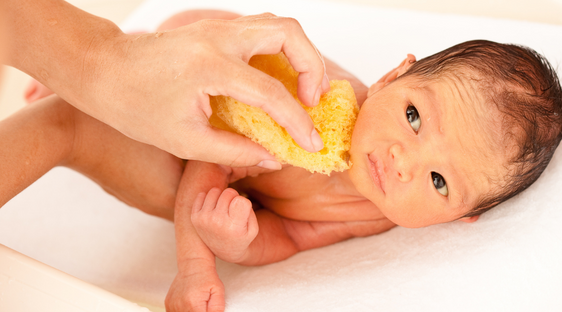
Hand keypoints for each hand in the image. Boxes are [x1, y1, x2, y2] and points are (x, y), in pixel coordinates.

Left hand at [83, 13, 328, 167]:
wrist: (101, 70)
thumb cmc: (134, 106)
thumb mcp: (184, 140)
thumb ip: (235, 151)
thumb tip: (273, 159)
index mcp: (210, 66)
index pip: (271, 92)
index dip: (297, 122)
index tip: (311, 143)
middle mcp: (218, 37)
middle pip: (289, 33)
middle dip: (313, 67)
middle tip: (313, 101)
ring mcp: (217, 27)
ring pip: (278, 24)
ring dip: (300, 53)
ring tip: (303, 89)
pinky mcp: (215, 28)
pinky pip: (261, 29)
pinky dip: (281, 50)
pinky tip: (277, 77)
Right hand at [165, 258, 225, 311]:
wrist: (193, 264)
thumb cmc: (207, 277)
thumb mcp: (218, 292)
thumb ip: (217, 309)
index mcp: (193, 304)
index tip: (207, 308)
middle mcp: (180, 306)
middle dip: (198, 311)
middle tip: (203, 304)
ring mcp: (172, 305)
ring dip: (190, 311)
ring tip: (196, 302)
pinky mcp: (168, 303)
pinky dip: (183, 310)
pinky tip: (189, 302)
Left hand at [191, 188, 258, 262]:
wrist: (224, 251)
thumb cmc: (241, 236)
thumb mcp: (252, 228)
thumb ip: (248, 210)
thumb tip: (232, 194)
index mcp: (234, 227)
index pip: (240, 200)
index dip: (243, 202)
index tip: (242, 211)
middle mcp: (217, 222)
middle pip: (228, 192)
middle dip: (233, 197)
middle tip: (232, 209)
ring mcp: (204, 219)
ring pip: (215, 191)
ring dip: (220, 197)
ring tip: (223, 208)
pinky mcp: (195, 217)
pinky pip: (202, 194)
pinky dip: (209, 199)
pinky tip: (214, 209)